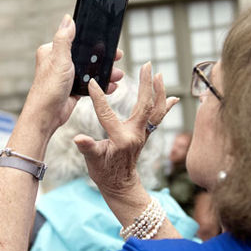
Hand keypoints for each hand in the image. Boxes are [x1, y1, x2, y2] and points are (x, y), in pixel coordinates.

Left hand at [22, 14, 123, 135]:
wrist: (46, 116)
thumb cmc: (49, 89)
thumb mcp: (59, 60)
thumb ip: (64, 39)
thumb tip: (68, 19)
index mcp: (53, 51)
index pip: (76, 40)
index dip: (93, 40)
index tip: (108, 41)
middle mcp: (59, 62)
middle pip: (86, 55)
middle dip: (103, 58)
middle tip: (117, 57)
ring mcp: (66, 76)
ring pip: (90, 70)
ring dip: (105, 72)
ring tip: (117, 75)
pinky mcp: (72, 89)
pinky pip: (90, 83)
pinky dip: (101, 84)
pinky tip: (111, 86)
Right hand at [73, 62, 179, 198]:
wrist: (121, 185)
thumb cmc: (105, 173)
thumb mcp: (92, 161)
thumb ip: (87, 148)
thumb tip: (77, 139)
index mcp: (121, 139)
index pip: (108, 114)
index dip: (99, 99)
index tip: (93, 84)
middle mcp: (136, 135)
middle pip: (144, 105)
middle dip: (146, 84)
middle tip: (147, 65)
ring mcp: (143, 134)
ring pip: (156, 110)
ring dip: (159, 91)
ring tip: (159, 75)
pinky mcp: (146, 135)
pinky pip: (158, 118)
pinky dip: (166, 106)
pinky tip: (173, 97)